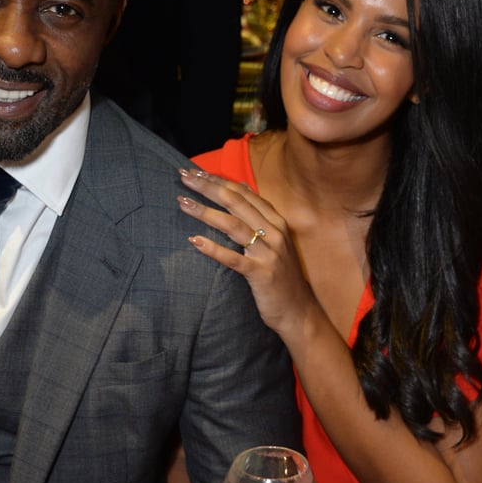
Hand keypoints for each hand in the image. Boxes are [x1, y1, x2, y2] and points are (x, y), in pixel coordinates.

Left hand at [177, 168, 316, 336]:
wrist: (298, 310)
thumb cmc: (280, 274)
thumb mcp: (274, 238)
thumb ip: (259, 212)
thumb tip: (241, 184)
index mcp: (275, 220)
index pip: (242, 192)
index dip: (217, 180)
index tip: (195, 171)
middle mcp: (274, 232)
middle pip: (235, 202)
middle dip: (208, 187)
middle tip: (184, 178)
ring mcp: (268, 253)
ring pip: (233, 225)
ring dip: (205, 212)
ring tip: (183, 203)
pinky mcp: (261, 274)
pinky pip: (233, 259)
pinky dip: (213, 249)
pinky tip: (194, 241)